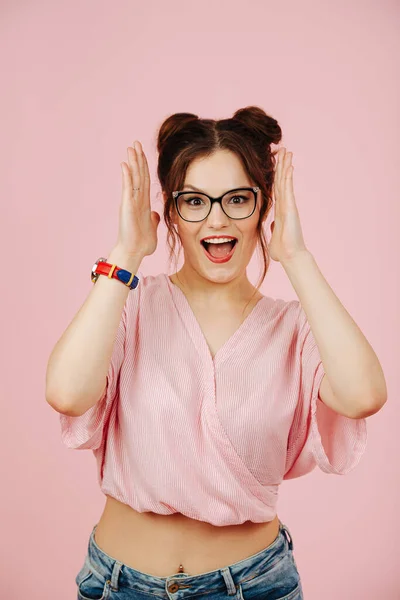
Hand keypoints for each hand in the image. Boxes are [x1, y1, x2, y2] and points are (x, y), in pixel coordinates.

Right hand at [117, 140, 159, 257]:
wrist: (134, 252)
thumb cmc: (142, 243)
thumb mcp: (152, 228)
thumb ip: (154, 219)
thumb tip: (156, 214)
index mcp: (143, 203)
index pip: (145, 180)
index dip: (145, 166)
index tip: (143, 153)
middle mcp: (136, 199)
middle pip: (138, 174)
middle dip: (138, 158)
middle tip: (136, 143)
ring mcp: (130, 202)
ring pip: (133, 178)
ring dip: (133, 162)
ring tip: (131, 147)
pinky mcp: (127, 206)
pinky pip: (127, 188)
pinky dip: (127, 176)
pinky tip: (125, 164)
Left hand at [268, 148, 307, 263]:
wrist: (289, 256)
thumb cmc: (282, 250)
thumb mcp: (273, 236)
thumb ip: (272, 229)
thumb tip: (270, 225)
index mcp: (279, 210)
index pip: (277, 188)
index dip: (277, 175)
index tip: (278, 163)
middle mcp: (285, 205)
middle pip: (282, 180)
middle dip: (282, 164)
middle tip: (283, 150)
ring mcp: (288, 205)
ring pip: (285, 181)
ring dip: (285, 166)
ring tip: (287, 151)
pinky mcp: (290, 208)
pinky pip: (287, 189)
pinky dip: (287, 177)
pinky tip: (288, 166)